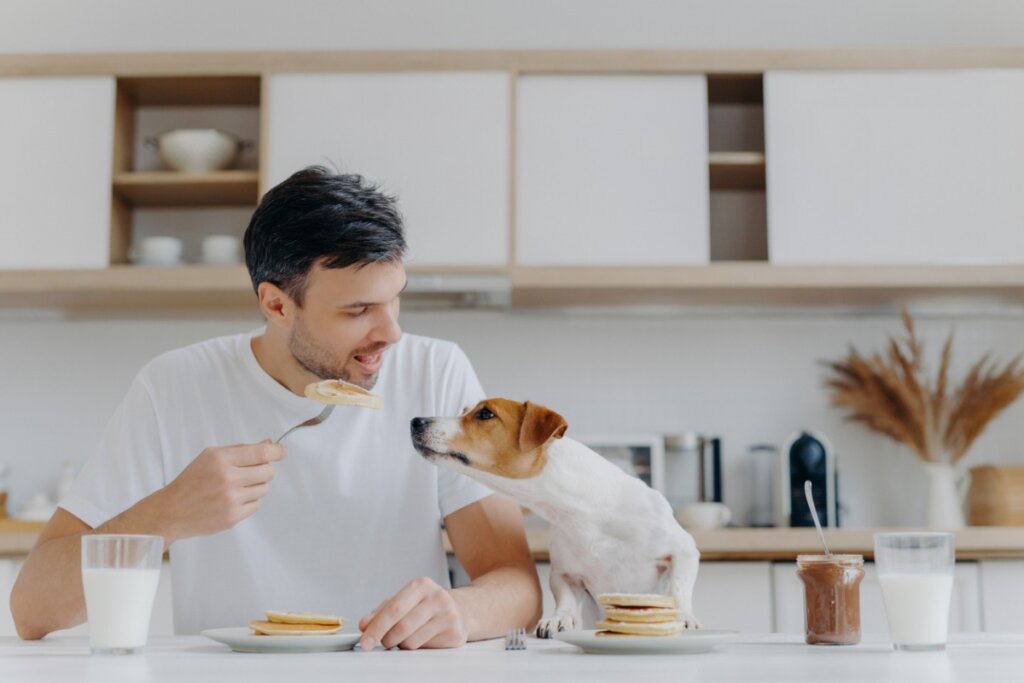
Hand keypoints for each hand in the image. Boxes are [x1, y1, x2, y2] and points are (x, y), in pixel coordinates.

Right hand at [158, 440, 285, 541]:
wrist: (172, 511)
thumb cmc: (192, 481)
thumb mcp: (211, 457)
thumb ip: (241, 450)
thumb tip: (270, 444)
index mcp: (220, 459)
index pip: (260, 453)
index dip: (277, 452)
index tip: (282, 452)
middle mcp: (227, 478)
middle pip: (268, 472)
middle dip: (265, 470)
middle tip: (252, 472)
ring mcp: (231, 499)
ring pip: (264, 489)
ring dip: (255, 487)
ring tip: (236, 488)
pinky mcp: (233, 517)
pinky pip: (256, 505)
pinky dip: (249, 501)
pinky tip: (232, 500)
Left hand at [358, 577, 467, 649]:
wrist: (461, 610)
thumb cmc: (426, 606)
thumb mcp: (404, 601)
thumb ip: (382, 612)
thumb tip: (365, 625)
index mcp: (421, 585)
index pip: (393, 609)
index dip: (376, 627)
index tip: (364, 641)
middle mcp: (437, 597)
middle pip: (401, 627)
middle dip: (386, 639)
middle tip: (384, 642)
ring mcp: (449, 615)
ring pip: (411, 641)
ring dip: (401, 644)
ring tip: (407, 636)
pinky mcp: (455, 634)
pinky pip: (425, 649)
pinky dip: (417, 648)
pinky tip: (422, 638)